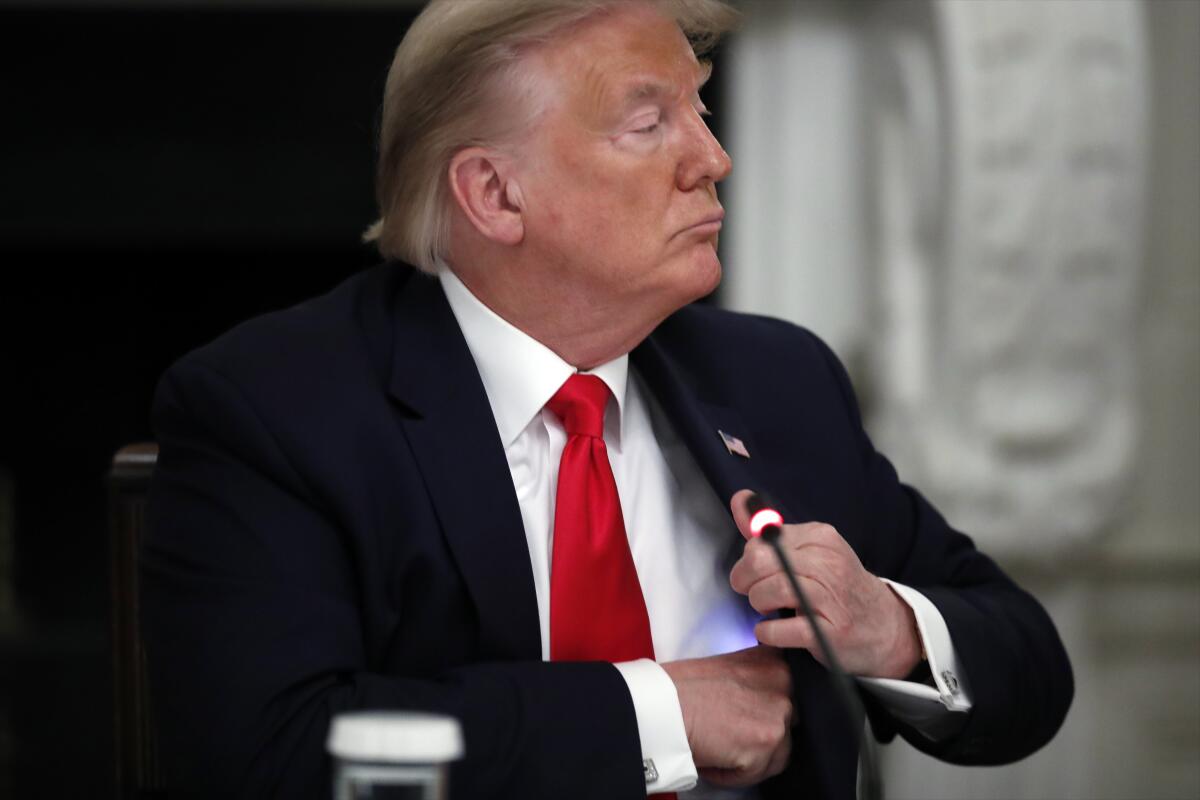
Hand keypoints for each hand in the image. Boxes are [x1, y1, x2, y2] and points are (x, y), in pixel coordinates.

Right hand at [660, 645, 791, 786]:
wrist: (661, 703)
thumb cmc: (680, 687)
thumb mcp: (727, 666)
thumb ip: (754, 679)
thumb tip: (759, 701)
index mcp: (772, 661)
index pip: (790, 696)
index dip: (767, 712)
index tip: (749, 718)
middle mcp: (782, 683)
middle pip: (786, 726)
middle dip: (760, 736)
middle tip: (729, 735)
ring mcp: (777, 713)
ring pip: (776, 754)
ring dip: (748, 759)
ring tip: (718, 748)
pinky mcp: (766, 742)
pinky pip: (756, 773)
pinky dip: (732, 774)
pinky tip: (713, 758)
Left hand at [727, 489, 921, 678]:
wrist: (883, 625)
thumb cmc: (836, 587)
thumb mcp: (809, 552)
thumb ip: (769, 531)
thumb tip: (740, 499)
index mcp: (821, 538)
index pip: (764, 538)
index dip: (749, 557)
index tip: (754, 571)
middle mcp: (829, 563)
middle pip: (762, 560)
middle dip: (745, 578)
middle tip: (750, 590)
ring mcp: (833, 598)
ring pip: (772, 590)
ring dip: (758, 603)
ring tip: (765, 608)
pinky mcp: (832, 632)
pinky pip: (783, 629)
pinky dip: (767, 632)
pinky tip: (770, 630)